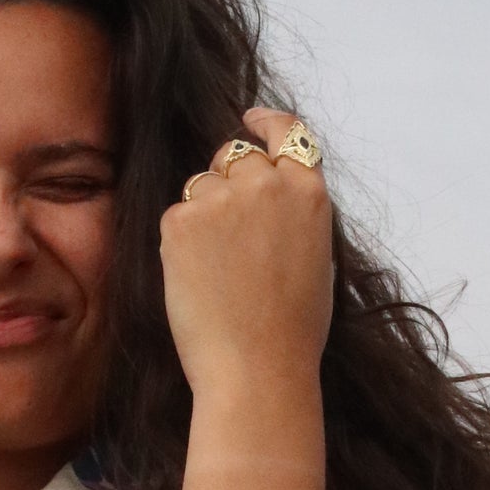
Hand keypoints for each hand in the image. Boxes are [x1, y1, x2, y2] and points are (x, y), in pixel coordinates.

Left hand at [159, 107, 333, 403]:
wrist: (257, 371)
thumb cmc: (290, 333)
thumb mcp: (313, 260)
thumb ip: (292, 215)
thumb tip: (267, 195)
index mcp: (309, 192)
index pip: (288, 133)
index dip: (266, 121)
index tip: (250, 118)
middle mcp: (268, 183)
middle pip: (236, 155)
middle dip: (227, 181)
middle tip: (224, 234)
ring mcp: (223, 198)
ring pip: (201, 186)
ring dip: (202, 216)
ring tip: (217, 274)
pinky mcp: (182, 220)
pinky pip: (176, 217)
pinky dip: (179, 245)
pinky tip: (197, 284)